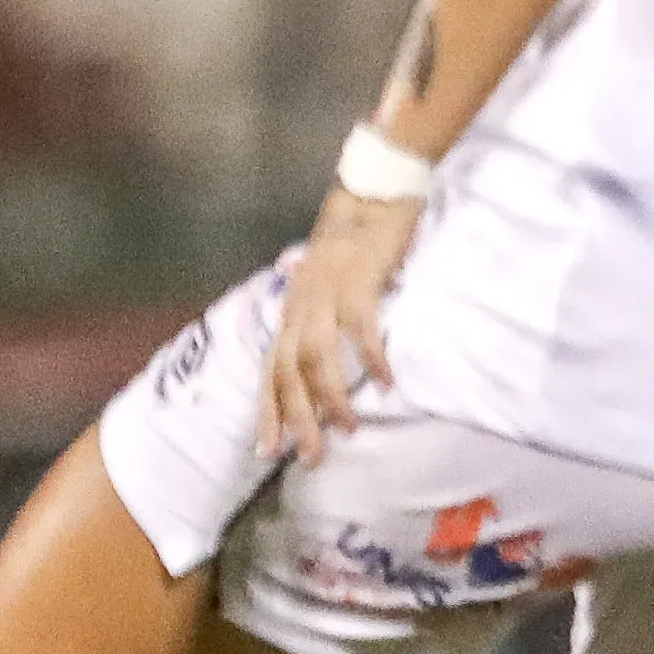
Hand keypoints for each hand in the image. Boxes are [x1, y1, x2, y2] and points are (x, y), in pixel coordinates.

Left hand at [265, 188, 420, 466]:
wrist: (368, 196)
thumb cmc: (350, 249)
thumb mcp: (323, 290)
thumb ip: (317, 323)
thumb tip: (314, 365)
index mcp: (291, 314)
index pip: (270, 371)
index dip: (268, 411)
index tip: (267, 451)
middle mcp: (300, 308)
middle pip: (288, 373)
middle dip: (296, 419)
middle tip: (309, 457)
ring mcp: (326, 295)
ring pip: (317, 357)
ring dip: (331, 396)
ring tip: (347, 428)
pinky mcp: (358, 281)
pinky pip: (360, 327)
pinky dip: (371, 356)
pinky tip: (385, 382)